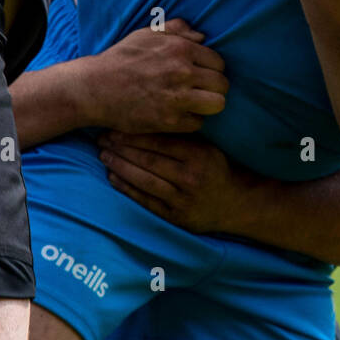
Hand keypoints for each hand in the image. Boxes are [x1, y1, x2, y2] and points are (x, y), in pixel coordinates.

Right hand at [82, 19, 227, 132]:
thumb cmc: (120, 59)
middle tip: (200, 91)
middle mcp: (183, 72)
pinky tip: (178, 115)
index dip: (212, 69)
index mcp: (180, 49)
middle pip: (223, 84)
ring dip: (208, 105)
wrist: (94, 88)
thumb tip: (202, 35)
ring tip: (195, 104)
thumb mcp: (146, 34)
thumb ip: (176, 29)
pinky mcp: (169, 120)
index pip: (219, 62)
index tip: (201, 75)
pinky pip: (198, 123)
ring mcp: (177, 98)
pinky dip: (190, 121)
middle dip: (214, 88)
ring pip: (217, 104)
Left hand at [97, 131, 255, 231]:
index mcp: (199, 156)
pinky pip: (146, 201)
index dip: (135, 135)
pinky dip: (127, 189)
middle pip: (149, 160)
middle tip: (102, 140)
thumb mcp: (207, 149)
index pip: (160, 142)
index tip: (115, 127)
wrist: (236, 203)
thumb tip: (146, 122)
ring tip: (104, 156)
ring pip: (144, 180)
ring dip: (120, 167)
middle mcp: (190, 177)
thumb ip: (182, 139)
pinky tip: (114, 178)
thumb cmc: (217, 170)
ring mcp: (182, 199)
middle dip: (122, 149)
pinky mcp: (175, 217)